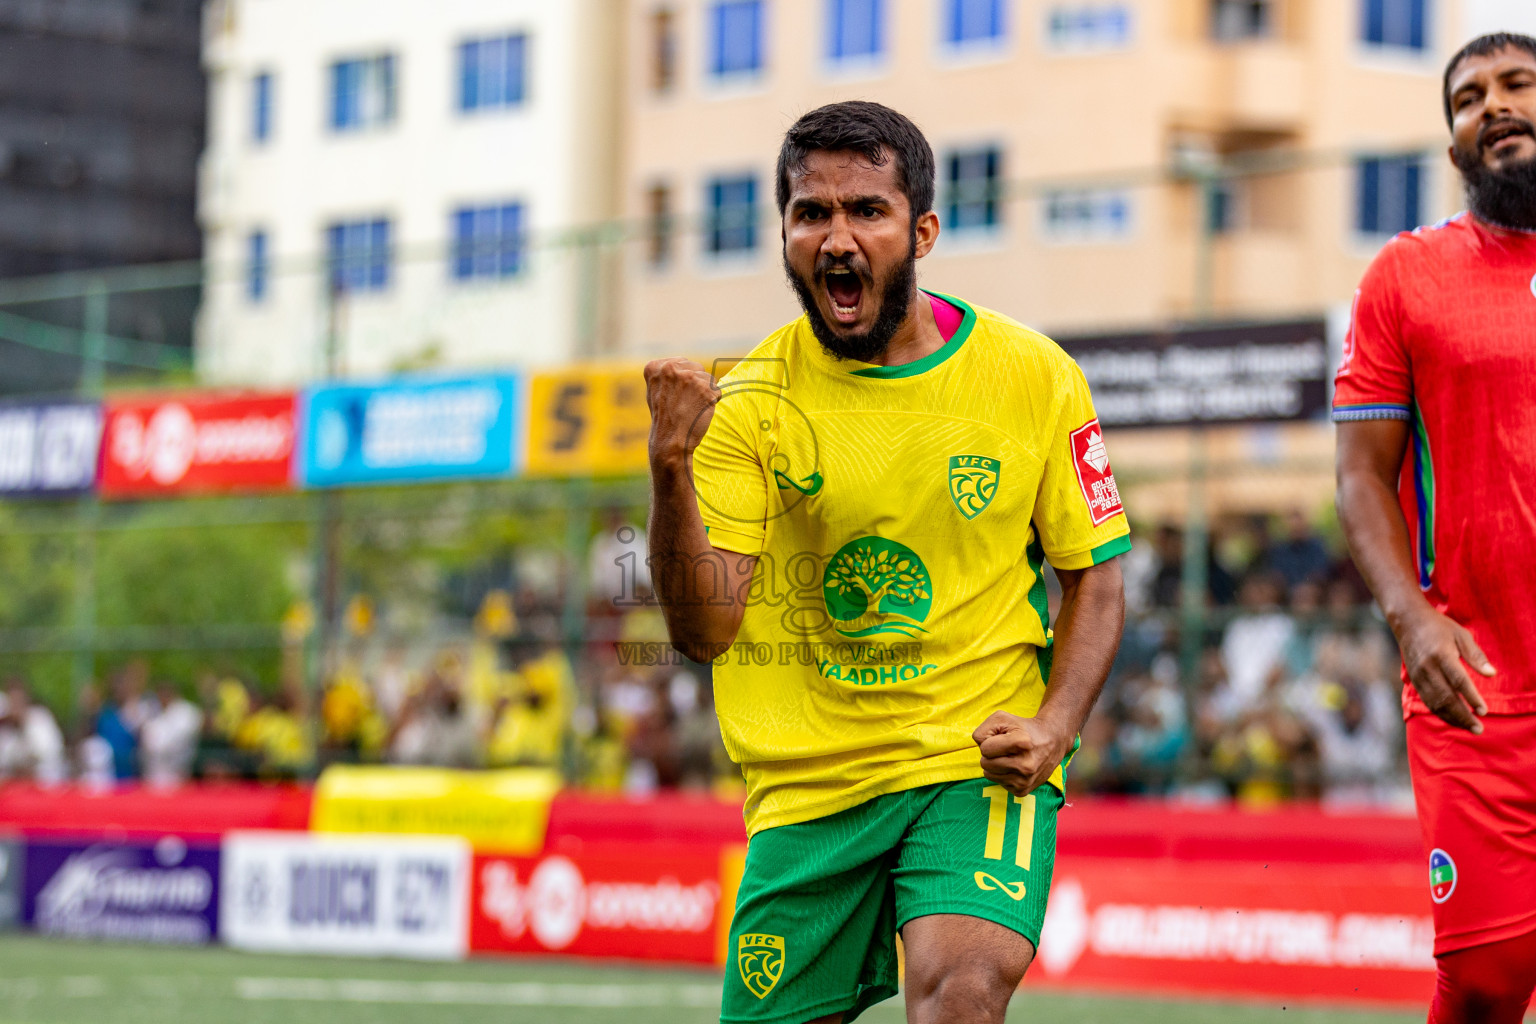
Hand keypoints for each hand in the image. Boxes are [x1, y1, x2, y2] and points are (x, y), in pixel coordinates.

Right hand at [644, 358, 720, 466]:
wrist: (669, 441)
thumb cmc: (664, 418)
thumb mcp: (656, 390)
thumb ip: (668, 374)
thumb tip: (686, 364)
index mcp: (655, 367)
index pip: (682, 363)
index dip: (683, 381)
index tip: (674, 396)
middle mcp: (670, 368)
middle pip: (697, 368)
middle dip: (696, 384)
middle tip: (684, 403)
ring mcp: (688, 377)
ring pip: (708, 378)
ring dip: (705, 393)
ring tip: (691, 408)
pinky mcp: (704, 389)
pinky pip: (717, 390)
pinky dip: (713, 402)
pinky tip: (699, 411)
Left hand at [973, 711, 1073, 796]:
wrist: (1051, 742)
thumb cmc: (1021, 728)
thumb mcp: (1001, 719)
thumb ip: (983, 731)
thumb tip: (981, 751)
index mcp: (1022, 743)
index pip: (984, 749)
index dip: (989, 741)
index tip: (1004, 737)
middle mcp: (1026, 765)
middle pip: (984, 763)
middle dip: (991, 754)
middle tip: (1006, 748)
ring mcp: (1025, 780)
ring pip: (988, 775)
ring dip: (995, 765)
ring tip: (1011, 756)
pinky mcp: (1023, 791)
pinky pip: (998, 783)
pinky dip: (1003, 774)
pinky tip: (1015, 766)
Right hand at [1395, 607, 1493, 732]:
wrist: (1408, 622)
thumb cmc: (1439, 627)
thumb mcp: (1461, 635)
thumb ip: (1476, 656)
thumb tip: (1492, 674)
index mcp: (1441, 655)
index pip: (1458, 681)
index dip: (1471, 697)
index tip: (1483, 711)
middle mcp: (1427, 668)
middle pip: (1446, 697)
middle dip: (1463, 716)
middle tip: (1479, 728)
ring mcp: (1418, 676)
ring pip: (1435, 703)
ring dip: (1453, 718)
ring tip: (1469, 728)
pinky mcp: (1414, 681)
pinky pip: (1427, 701)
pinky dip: (1441, 713)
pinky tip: (1454, 719)